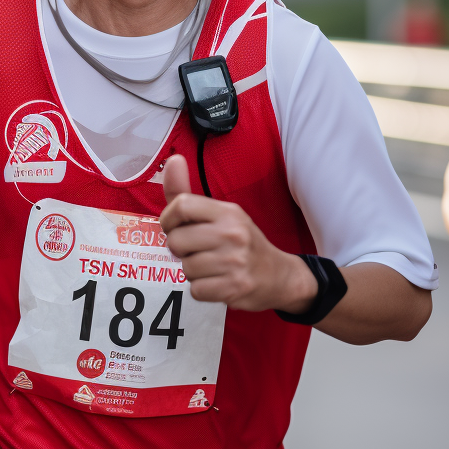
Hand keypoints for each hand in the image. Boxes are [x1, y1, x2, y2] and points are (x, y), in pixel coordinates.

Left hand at [158, 154, 316, 312]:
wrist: (279, 276)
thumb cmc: (242, 241)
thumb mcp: (221, 213)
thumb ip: (187, 191)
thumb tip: (172, 159)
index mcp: (228, 212)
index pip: (181, 205)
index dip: (168, 219)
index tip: (175, 227)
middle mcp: (232, 233)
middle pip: (176, 241)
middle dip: (181, 249)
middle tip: (199, 250)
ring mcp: (234, 262)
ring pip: (185, 268)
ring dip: (193, 271)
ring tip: (212, 266)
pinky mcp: (234, 288)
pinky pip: (195, 290)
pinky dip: (202, 289)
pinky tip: (217, 281)